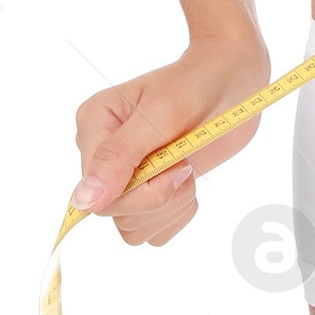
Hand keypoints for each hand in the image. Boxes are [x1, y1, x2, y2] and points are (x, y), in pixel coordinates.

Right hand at [71, 29, 271, 246]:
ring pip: (132, 228)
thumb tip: (83, 201)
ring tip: (186, 169)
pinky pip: (152, 232)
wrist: (231, 81)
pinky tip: (187, 184)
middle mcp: (102, 155)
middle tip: (185, 163)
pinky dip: (177, 216)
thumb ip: (120, 156)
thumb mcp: (162, 114)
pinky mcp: (148, 192)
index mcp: (94, 125)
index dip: (138, 192)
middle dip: (159, 197)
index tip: (175, 168)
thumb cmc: (197, 85)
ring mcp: (125, 176)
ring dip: (171, 207)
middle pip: (113, 212)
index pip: (95, 190)